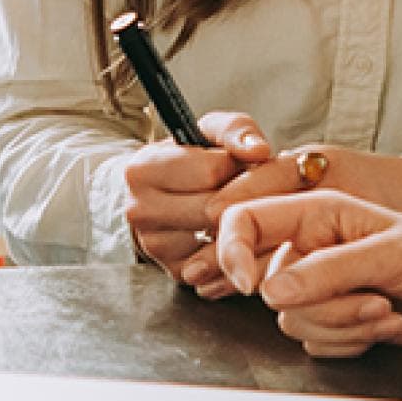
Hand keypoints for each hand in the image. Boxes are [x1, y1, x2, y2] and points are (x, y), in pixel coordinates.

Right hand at [123, 111, 273, 289]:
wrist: (159, 196)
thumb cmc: (190, 159)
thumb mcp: (208, 132)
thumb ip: (236, 130)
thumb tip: (259, 152)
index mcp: (143, 169)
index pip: (210, 171)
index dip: (237, 166)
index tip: (242, 164)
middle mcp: (140, 210)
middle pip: (215, 209)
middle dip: (247, 198)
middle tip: (261, 189)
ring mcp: (155, 245)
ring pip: (220, 239)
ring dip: (245, 224)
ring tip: (249, 208)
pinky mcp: (175, 270)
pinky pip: (223, 264)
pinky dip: (239, 248)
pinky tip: (241, 232)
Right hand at [217, 192, 401, 355]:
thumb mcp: (387, 255)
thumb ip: (326, 272)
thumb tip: (271, 291)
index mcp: (317, 213)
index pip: (245, 222)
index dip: (234, 253)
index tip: (252, 285)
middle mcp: (313, 249)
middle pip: (272, 289)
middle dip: (325, 304)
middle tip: (373, 295)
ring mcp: (324, 287)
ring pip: (293, 321)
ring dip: (344, 325)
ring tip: (385, 308)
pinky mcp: (338, 320)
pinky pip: (315, 344)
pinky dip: (351, 342)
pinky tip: (385, 324)